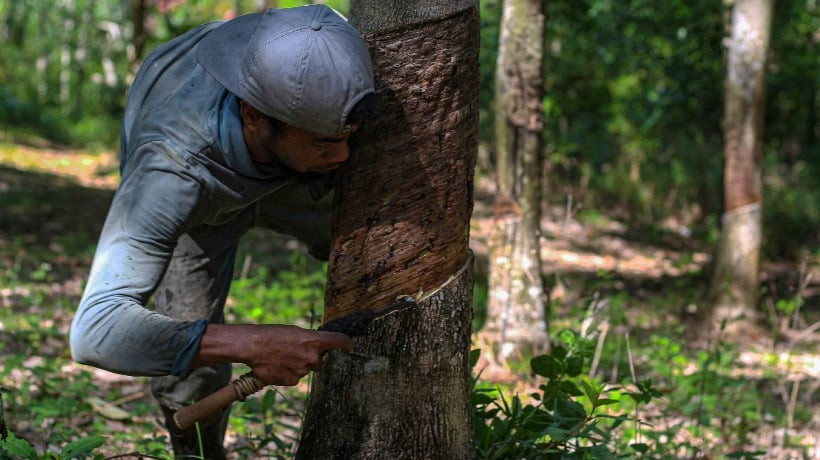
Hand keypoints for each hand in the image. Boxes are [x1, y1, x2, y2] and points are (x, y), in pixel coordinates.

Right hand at [193, 324, 352, 385]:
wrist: (253, 346)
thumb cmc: (273, 335)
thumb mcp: (295, 332)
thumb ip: (310, 340)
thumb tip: (318, 346)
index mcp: (315, 341)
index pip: (340, 341)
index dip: (347, 344)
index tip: (349, 347)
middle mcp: (312, 357)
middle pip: (319, 362)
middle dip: (311, 359)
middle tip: (295, 352)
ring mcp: (303, 371)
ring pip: (305, 370)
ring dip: (297, 366)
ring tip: (281, 357)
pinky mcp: (292, 381)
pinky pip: (294, 378)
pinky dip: (287, 374)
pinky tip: (277, 366)